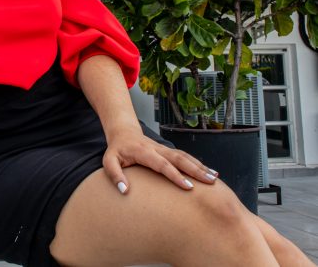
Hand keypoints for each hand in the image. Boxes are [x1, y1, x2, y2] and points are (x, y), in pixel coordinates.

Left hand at [102, 129, 218, 193]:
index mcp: (144, 152)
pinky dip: (199, 164)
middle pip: (179, 158)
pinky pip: (185, 157)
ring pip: (185, 156)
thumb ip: (115, 175)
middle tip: (210, 182)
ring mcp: (164, 149)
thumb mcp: (109, 161)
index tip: (188, 187)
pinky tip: (210, 172)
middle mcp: (157, 149)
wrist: (123, 132)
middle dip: (196, 170)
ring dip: (200, 166)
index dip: (175, 175)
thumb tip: (124, 191)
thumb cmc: (116, 149)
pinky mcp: (168, 151)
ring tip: (215, 178)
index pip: (162, 164)